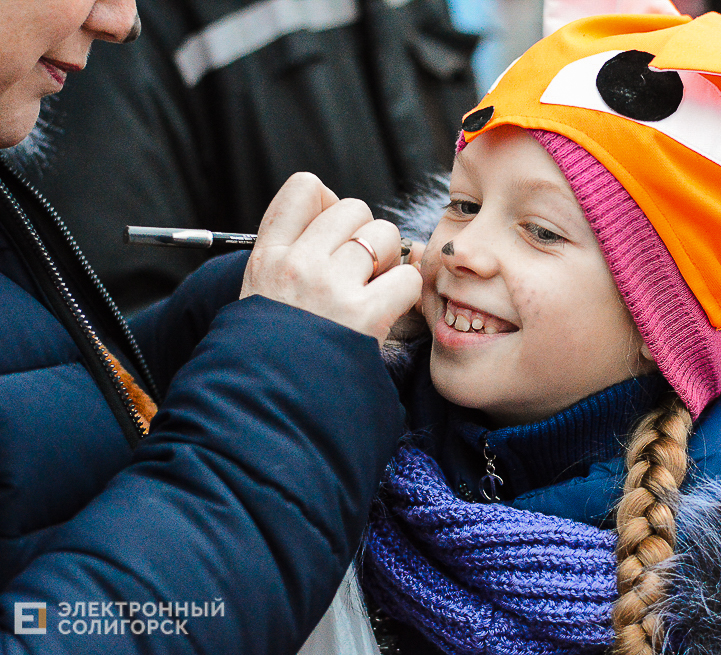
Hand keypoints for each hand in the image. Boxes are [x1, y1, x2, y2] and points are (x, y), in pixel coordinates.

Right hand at [240, 173, 422, 343]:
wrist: (270, 409)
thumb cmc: (273, 353)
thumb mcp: (260, 293)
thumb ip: (291, 252)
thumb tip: (335, 213)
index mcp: (267, 255)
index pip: (304, 188)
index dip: (328, 204)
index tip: (330, 236)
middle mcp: (297, 263)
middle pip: (353, 207)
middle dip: (365, 235)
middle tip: (359, 271)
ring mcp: (329, 287)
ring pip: (384, 235)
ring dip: (389, 260)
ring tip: (372, 291)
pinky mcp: (363, 315)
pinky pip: (407, 277)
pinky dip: (406, 292)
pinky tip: (387, 311)